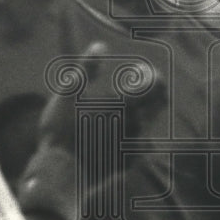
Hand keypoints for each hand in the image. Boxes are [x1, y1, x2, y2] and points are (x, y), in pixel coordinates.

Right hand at [37, 44, 167, 150]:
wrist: (61, 173)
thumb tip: (100, 46)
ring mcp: (133, 146)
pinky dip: (130, 135)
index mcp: (126, 104)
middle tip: (135, 89)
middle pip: (158, 105)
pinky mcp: (127, 163)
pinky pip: (137, 144)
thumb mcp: (69, 92)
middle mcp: (136, 124)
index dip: (152, 76)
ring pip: (147, 124)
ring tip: (117, 111)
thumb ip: (87, 66)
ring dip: (139, 114)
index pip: (156, 85)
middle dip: (151, 94)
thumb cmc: (63, 129)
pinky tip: (111, 134)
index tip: (139, 72)